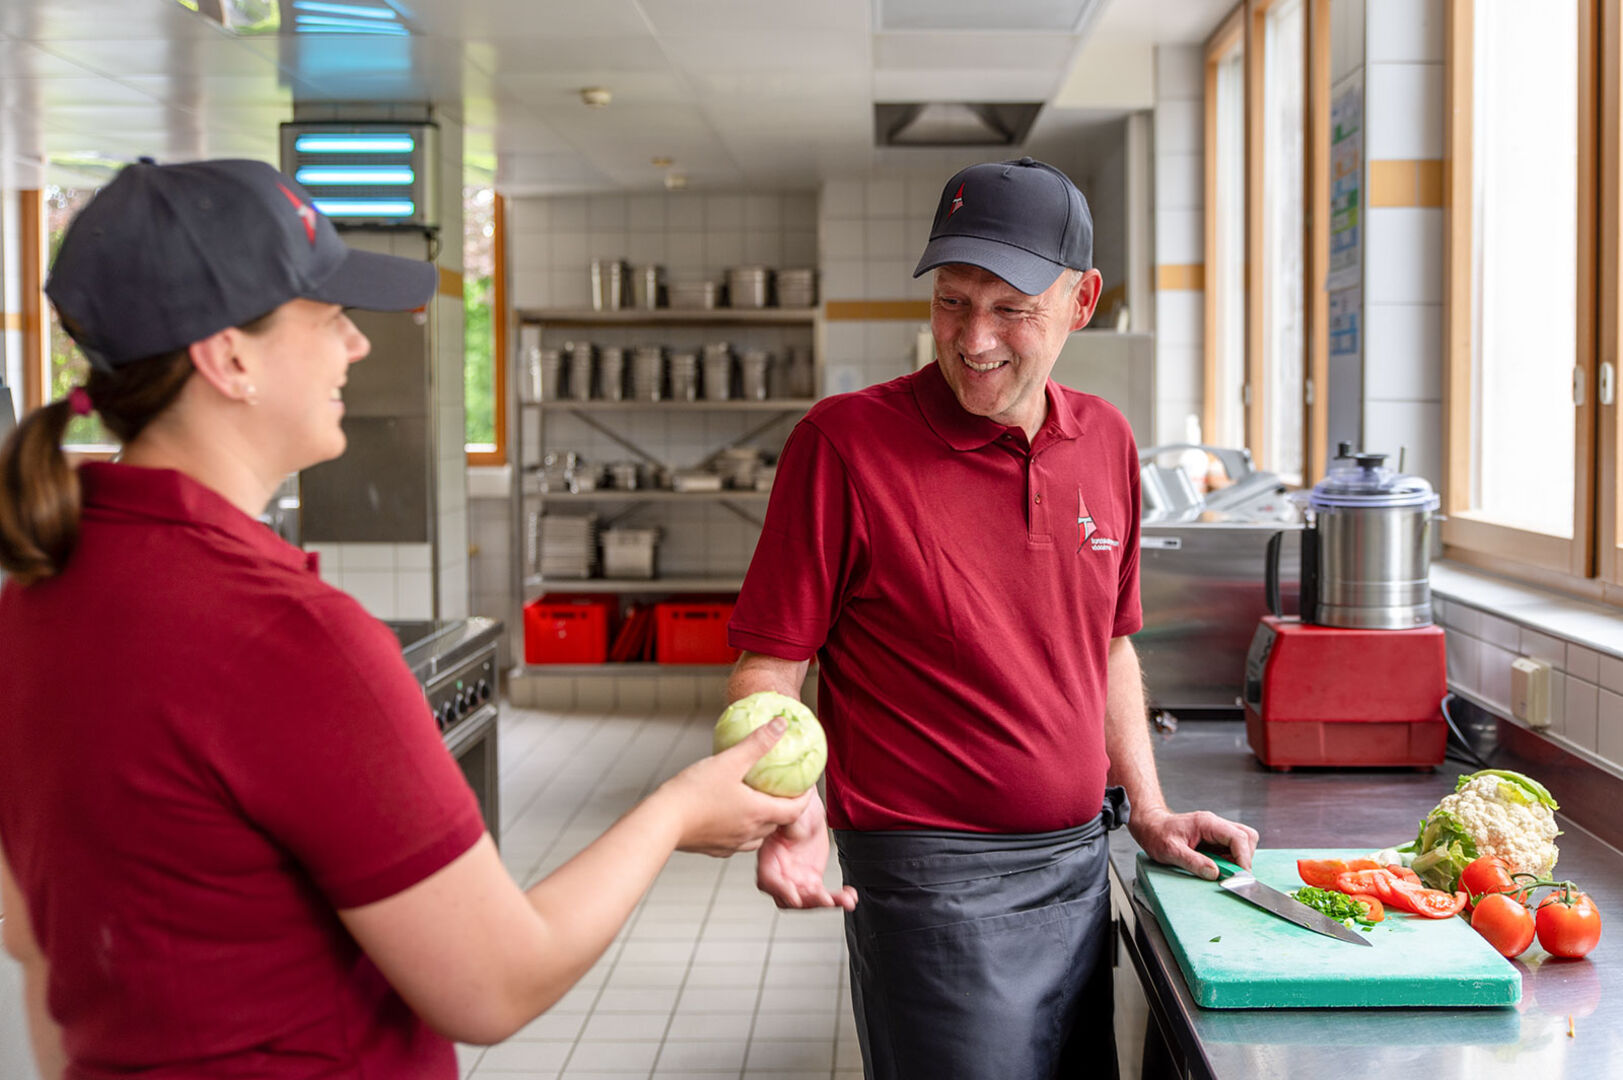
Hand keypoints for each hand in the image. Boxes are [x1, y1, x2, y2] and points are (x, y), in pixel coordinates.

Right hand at [659, 718, 812, 856]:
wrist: (660, 822)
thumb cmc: (693, 792)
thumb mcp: (729, 761)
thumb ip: (757, 743)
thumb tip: (781, 724)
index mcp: (758, 813)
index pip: (794, 811)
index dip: (804, 799)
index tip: (805, 786)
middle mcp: (749, 833)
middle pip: (778, 823)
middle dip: (784, 808)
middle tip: (782, 790)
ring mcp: (731, 844)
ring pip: (758, 834)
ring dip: (763, 820)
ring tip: (756, 802)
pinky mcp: (714, 849)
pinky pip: (736, 840)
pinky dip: (741, 828)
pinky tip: (729, 814)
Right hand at [757, 790, 857, 910]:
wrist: (808, 811)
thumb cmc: (795, 810)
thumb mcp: (793, 813)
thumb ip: (792, 825)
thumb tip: (796, 834)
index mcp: (769, 856)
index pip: (768, 880)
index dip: (780, 890)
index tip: (795, 898)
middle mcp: (780, 873)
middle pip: (788, 897)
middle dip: (808, 901)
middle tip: (826, 899)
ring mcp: (796, 880)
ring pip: (808, 901)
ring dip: (827, 902)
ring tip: (847, 900)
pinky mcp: (811, 881)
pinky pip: (824, 896)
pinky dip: (837, 899)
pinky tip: (850, 897)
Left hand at [1131, 806, 1259, 880]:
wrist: (1149, 825)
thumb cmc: (1157, 834)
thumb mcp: (1171, 851)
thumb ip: (1193, 862)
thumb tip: (1215, 873)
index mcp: (1207, 823)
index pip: (1238, 837)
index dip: (1244, 858)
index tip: (1241, 876)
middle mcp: (1215, 824)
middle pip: (1247, 837)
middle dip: (1245, 857)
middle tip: (1234, 874)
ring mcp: (1216, 831)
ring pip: (1243, 842)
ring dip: (1238, 859)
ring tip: (1224, 871)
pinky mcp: (1215, 839)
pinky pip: (1232, 848)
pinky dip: (1231, 860)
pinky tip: (1218, 867)